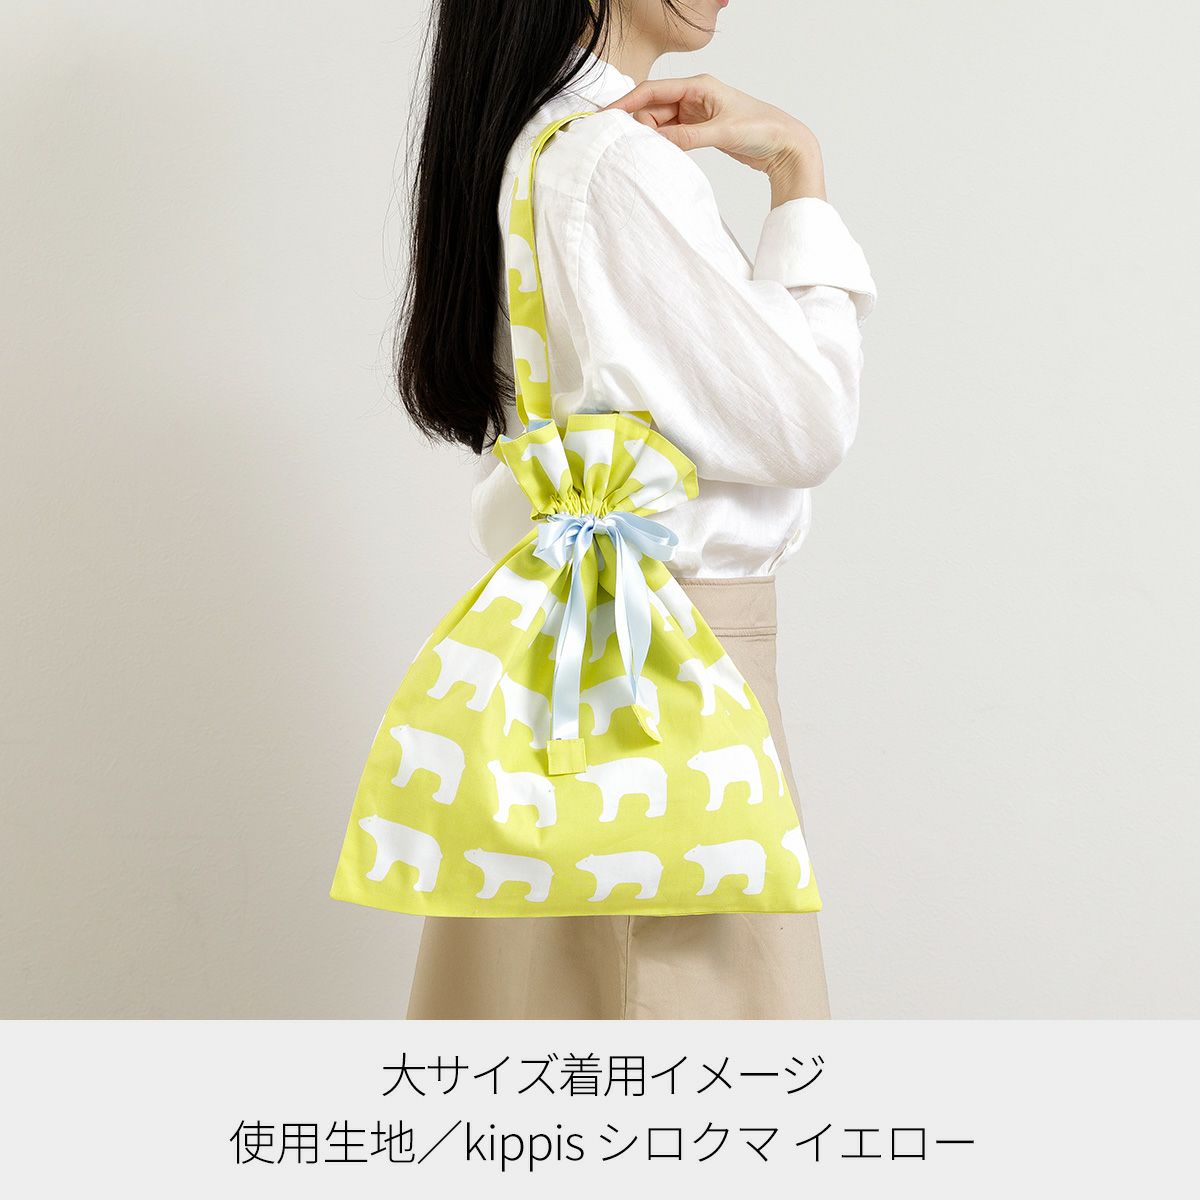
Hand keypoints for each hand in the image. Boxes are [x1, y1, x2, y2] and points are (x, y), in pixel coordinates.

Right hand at [603, 74, 825, 206]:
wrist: (784, 145)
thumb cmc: (762, 128)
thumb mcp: (723, 132)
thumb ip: (689, 136)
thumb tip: (657, 139)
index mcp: (699, 86)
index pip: (653, 90)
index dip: (628, 102)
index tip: (608, 116)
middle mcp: (694, 96)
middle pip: (653, 108)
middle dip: (639, 124)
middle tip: (629, 146)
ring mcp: (696, 114)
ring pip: (660, 123)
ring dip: (651, 136)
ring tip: (642, 153)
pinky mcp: (699, 130)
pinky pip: (672, 135)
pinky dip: (663, 144)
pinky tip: (657, 154)